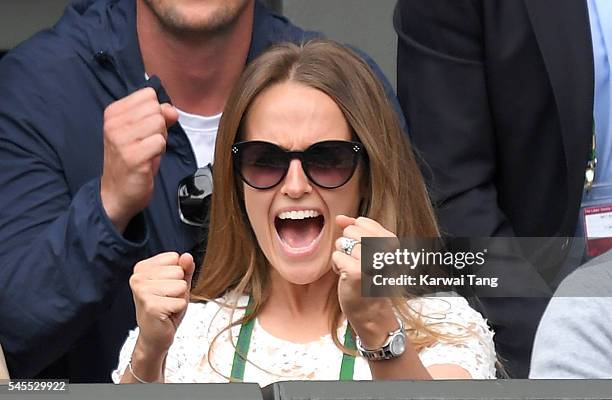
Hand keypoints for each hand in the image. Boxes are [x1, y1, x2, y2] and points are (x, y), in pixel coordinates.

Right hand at [100, 88, 177, 231]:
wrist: (117, 193)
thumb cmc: (132, 159)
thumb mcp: (144, 132)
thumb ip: (160, 116)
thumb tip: (172, 110)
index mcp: (113, 112)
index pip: (148, 95)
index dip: (155, 112)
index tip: (145, 130)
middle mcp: (113, 123)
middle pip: (156, 109)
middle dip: (160, 127)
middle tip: (147, 143)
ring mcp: (121, 139)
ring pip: (159, 123)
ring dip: (160, 139)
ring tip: (147, 151)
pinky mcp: (132, 156)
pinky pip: (160, 142)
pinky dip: (160, 151)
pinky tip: (148, 160)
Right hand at [129, 252, 193, 356]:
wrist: (155, 336)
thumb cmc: (166, 308)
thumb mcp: (178, 283)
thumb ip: (185, 268)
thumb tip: (187, 256)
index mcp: (142, 268)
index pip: (175, 257)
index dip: (178, 274)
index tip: (166, 288)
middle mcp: (138, 277)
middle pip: (179, 271)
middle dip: (179, 288)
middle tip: (167, 300)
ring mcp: (142, 291)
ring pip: (181, 286)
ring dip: (179, 299)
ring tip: (167, 306)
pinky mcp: (151, 306)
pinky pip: (180, 301)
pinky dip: (178, 310)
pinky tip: (166, 315)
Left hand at [332, 215, 398, 347]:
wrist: (371, 311)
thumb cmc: (368, 278)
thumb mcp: (366, 250)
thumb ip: (356, 230)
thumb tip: (340, 218)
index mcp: (392, 241)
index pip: (362, 222)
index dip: (355, 236)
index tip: (363, 253)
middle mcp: (385, 249)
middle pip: (350, 231)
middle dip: (348, 246)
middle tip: (358, 264)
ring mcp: (371, 261)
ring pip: (342, 243)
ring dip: (342, 258)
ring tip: (353, 271)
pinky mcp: (356, 272)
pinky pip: (336, 257)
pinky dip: (337, 268)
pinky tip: (347, 277)